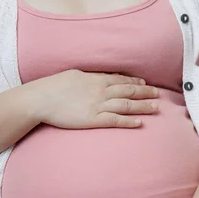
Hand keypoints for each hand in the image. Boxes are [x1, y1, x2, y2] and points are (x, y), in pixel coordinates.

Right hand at [27, 69, 159, 128]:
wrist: (40, 99)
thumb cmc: (54, 86)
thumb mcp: (75, 74)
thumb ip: (91, 76)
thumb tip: (101, 76)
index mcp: (96, 79)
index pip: (121, 80)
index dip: (135, 83)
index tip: (146, 84)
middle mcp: (101, 91)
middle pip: (128, 91)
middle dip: (145, 93)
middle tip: (158, 94)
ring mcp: (98, 106)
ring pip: (126, 105)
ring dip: (143, 106)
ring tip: (155, 108)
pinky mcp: (93, 119)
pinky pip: (115, 120)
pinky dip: (129, 121)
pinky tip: (140, 123)